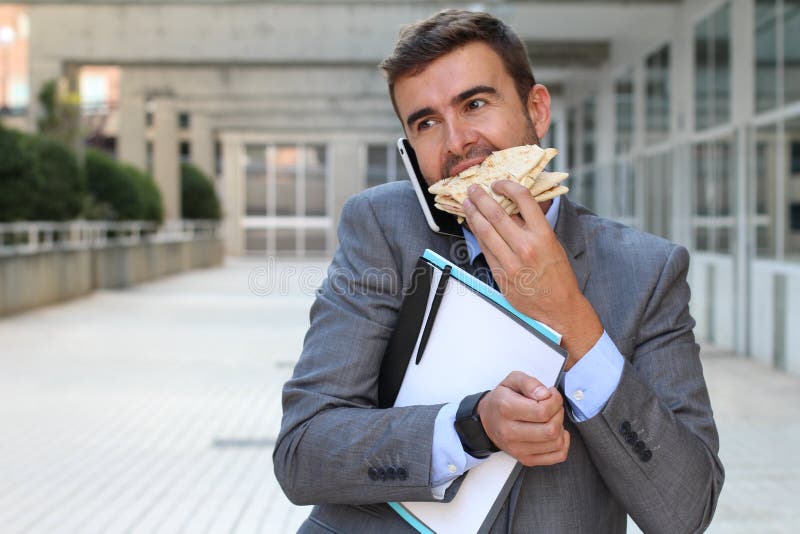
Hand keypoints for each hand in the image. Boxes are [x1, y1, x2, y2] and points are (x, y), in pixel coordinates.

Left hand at [463, 180, 602, 365]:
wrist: (558, 307)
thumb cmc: (557, 275)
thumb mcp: (552, 244)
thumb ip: (532, 226)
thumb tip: (511, 207)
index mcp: (543, 235)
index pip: (522, 199)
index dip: (507, 186)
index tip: (499, 183)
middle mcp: (525, 247)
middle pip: (496, 213)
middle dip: (481, 198)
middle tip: (473, 189)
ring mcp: (510, 262)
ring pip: (485, 231)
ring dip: (473, 214)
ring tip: (467, 204)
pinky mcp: (499, 274)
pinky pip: (484, 249)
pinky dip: (477, 235)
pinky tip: (473, 226)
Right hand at [478, 371, 569, 466]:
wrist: (487, 421)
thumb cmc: (501, 400)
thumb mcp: (512, 381)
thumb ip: (529, 382)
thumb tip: (544, 394)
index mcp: (505, 408)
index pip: (542, 411)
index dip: (555, 400)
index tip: (551, 394)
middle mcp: (509, 432)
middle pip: (551, 429)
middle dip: (559, 414)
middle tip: (553, 406)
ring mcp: (517, 449)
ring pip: (556, 443)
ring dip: (561, 427)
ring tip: (552, 418)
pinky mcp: (525, 459)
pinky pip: (557, 456)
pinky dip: (563, 443)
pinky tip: (556, 433)